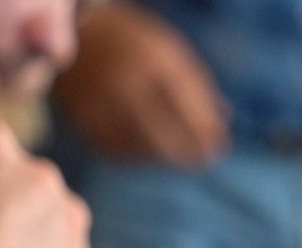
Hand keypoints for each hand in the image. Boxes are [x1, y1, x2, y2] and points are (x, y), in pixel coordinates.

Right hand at [50, 2, 229, 167]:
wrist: (78, 32)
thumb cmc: (138, 46)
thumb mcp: (172, 54)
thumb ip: (198, 87)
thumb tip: (224, 122)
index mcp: (153, 61)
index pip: (187, 107)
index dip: (205, 132)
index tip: (220, 147)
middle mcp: (124, 81)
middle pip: (163, 136)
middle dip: (188, 153)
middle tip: (203, 161)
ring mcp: (99, 101)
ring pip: (140, 147)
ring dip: (164, 156)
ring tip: (174, 152)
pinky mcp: (81, 118)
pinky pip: (115, 149)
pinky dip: (135, 154)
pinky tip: (145, 149)